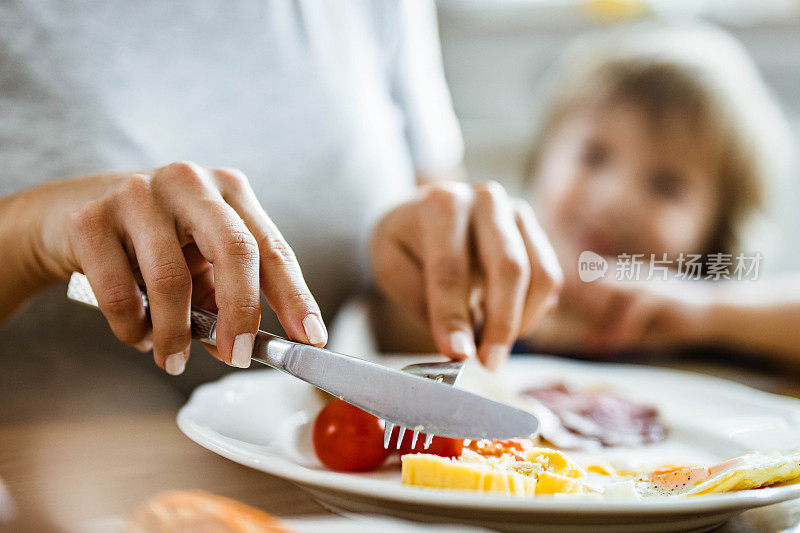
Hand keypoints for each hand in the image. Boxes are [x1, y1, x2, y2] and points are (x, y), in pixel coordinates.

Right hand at [29, 161, 325, 373]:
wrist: (67, 215)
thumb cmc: (150, 243)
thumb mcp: (197, 258)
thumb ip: (222, 294)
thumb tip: (240, 346)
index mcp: (229, 190)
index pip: (272, 248)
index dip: (294, 295)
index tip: (310, 337)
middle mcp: (190, 183)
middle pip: (235, 251)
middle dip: (241, 314)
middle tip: (237, 357)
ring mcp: (139, 194)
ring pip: (173, 280)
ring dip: (175, 335)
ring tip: (173, 357)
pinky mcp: (92, 218)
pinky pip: (121, 294)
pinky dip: (133, 329)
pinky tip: (137, 334)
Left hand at [370, 181, 561, 369]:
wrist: (423, 214)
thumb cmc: (406, 246)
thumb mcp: (392, 268)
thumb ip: (424, 301)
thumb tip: (462, 344)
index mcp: (441, 204)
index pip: (450, 268)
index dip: (453, 316)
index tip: (458, 354)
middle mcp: (485, 200)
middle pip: (509, 267)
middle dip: (501, 324)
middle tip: (488, 363)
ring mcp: (517, 212)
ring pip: (540, 276)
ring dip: (521, 321)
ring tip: (492, 345)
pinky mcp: (536, 231)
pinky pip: (549, 280)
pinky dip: (531, 312)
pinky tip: (503, 322)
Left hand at [553, 276, 710, 354]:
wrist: (712, 313)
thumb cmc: (671, 321)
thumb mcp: (637, 329)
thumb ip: (613, 333)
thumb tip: (587, 345)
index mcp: (623, 280)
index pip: (589, 283)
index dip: (576, 303)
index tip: (577, 329)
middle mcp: (632, 277)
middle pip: (596, 286)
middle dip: (585, 311)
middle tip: (583, 339)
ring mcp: (648, 283)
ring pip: (615, 295)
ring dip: (604, 321)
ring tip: (597, 344)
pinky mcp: (664, 294)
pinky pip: (638, 307)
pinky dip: (626, 326)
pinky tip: (622, 343)